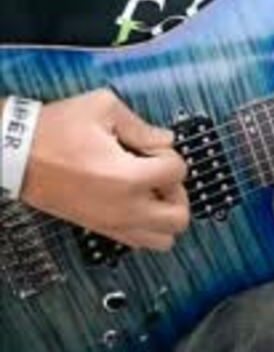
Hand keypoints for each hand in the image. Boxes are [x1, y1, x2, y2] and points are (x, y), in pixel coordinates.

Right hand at [20, 89, 189, 250]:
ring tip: (149, 192)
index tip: (151, 149)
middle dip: (177, 193)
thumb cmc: (54, 130)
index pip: (178, 172)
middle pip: (180, 217)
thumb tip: (166, 140)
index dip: (170, 155)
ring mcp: (113, 223)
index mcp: (129, 178)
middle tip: (159, 175)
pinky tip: (134, 201)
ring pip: (164, 239)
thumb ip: (142, 125)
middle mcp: (125, 208)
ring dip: (165, 214)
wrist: (14, 154)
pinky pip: (140, 243)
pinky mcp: (100, 229)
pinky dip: (148, 226)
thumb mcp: (102, 108)